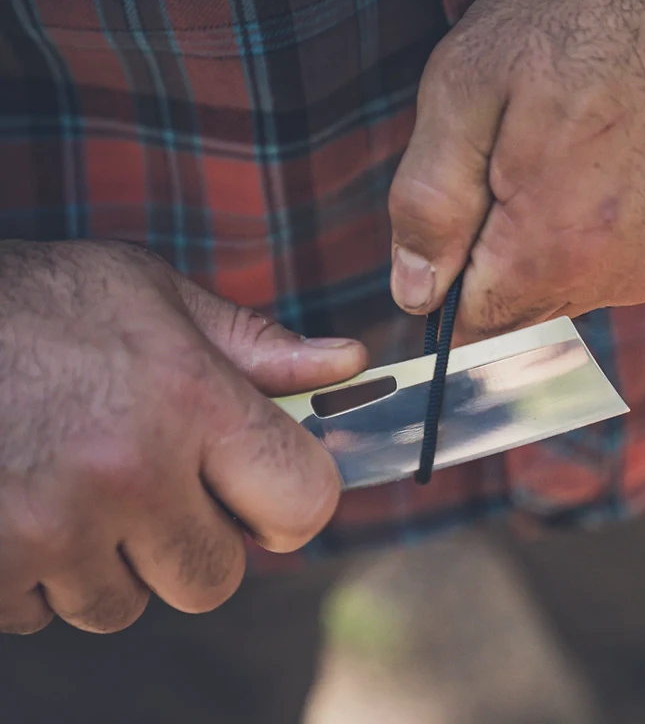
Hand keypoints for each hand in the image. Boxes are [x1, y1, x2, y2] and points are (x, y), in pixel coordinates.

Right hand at [0, 240, 366, 633]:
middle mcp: (132, 473)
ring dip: (117, 560)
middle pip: (216, 576)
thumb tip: (348, 362)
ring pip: (128, 602)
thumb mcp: (155, 296)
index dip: (295, 503)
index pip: (303, 500)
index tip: (269, 491)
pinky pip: (50, 612)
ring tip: (81, 485)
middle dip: (198, 541)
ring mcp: (55, 529)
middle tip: (159, 485)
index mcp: (191, 399)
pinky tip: (31, 505)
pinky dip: (48, 574)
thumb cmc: (41, 305)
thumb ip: (259, 343)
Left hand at [389, 0, 644, 339]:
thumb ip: (429, 204)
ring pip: (585, 283)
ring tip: (579, 151)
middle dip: (507, 252)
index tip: (463, 221)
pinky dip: (619, 225)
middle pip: (532, 305)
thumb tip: (414, 293)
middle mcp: (626, 272)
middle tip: (520, 161)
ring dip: (565, 238)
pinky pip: (638, 258)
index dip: (454, 280)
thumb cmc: (581, 15)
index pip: (478, 324)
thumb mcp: (466, 89)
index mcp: (556, 247)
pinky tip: (628, 160)